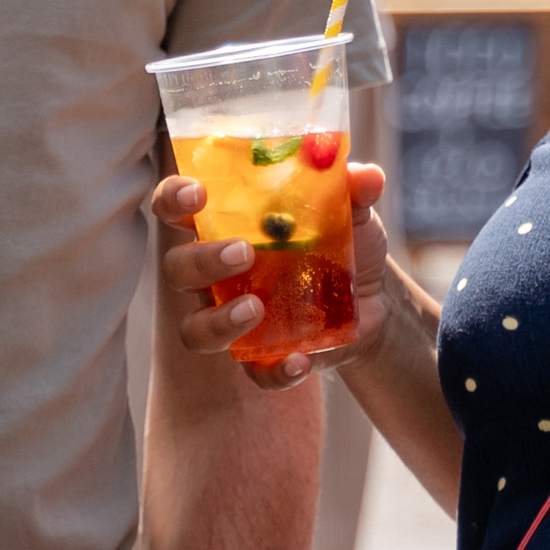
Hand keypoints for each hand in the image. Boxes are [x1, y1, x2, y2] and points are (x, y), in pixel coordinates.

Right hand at [150, 161, 397, 390]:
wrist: (375, 297)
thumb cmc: (344, 240)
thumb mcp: (354, 212)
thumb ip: (355, 190)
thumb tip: (368, 176)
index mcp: (225, 225)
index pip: (176, 207)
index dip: (174, 198)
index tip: (196, 193)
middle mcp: (215, 274)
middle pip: (177, 267)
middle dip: (201, 259)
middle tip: (243, 253)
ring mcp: (232, 318)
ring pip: (195, 329)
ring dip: (219, 321)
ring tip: (256, 309)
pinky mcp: (260, 357)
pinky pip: (253, 372)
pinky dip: (273, 371)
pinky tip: (299, 361)